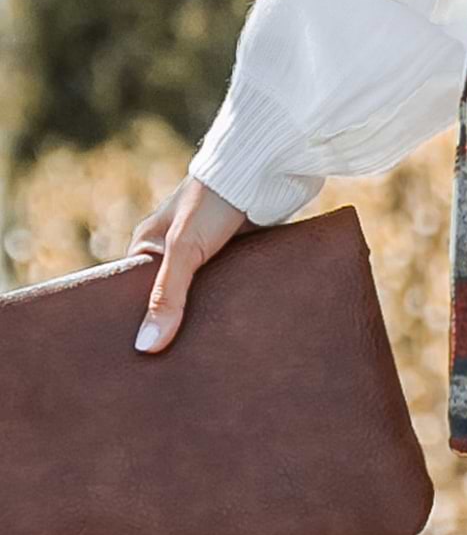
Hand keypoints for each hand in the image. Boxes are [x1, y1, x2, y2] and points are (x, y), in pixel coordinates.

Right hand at [126, 176, 248, 353]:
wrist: (265, 167)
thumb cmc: (215, 199)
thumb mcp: (184, 248)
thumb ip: (167, 296)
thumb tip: (146, 347)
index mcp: (149, 243)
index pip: (132, 293)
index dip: (136, 323)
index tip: (138, 359)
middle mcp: (173, 248)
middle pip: (168, 298)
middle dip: (172, 324)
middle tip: (171, 367)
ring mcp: (205, 252)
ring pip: (198, 295)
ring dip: (202, 316)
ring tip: (201, 357)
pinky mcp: (234, 253)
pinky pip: (224, 287)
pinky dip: (225, 303)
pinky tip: (229, 329)